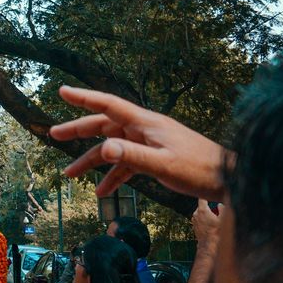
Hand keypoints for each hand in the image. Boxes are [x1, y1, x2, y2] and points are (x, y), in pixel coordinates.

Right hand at [50, 86, 231, 201]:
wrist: (229, 179)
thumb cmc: (200, 169)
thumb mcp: (164, 165)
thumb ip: (132, 156)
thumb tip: (103, 149)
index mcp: (146, 123)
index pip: (109, 105)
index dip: (84, 97)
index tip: (62, 91)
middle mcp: (145, 129)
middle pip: (105, 125)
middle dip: (78, 130)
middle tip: (53, 134)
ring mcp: (150, 143)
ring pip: (113, 148)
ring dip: (92, 161)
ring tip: (69, 174)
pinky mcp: (155, 158)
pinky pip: (127, 164)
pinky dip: (113, 176)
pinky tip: (102, 191)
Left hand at [192, 199, 221, 247]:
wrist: (209, 245)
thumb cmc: (217, 232)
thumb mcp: (223, 219)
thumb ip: (222, 209)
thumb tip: (220, 205)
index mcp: (202, 210)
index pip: (202, 198)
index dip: (206, 195)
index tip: (209, 194)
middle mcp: (196, 214)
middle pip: (202, 206)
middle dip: (209, 208)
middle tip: (216, 212)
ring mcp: (194, 220)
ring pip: (201, 213)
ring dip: (207, 215)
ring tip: (214, 221)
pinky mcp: (194, 226)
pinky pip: (200, 220)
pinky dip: (204, 220)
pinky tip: (211, 226)